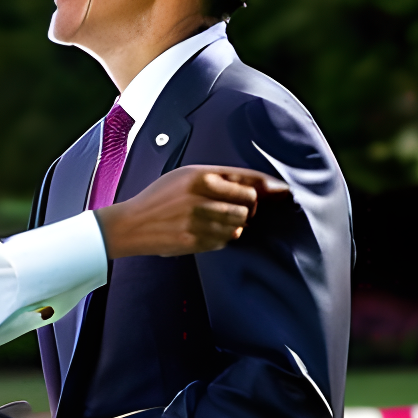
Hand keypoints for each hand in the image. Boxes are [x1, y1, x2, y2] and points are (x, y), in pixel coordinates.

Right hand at [95, 165, 287, 259]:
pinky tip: (206, 231)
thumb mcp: (185, 176)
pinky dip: (222, 237)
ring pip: (239, 225)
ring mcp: (198, 221)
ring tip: (218, 220)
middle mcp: (201, 197)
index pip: (248, 180)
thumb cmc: (160, 198)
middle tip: (239, 209)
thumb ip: (219, 179)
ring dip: (236, 224)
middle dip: (249, 209)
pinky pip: (225, 240)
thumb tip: (259, 190)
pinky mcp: (195, 241)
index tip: (285, 192)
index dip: (270, 186)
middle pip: (249, 205)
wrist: (131, 224)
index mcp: (200, 175)